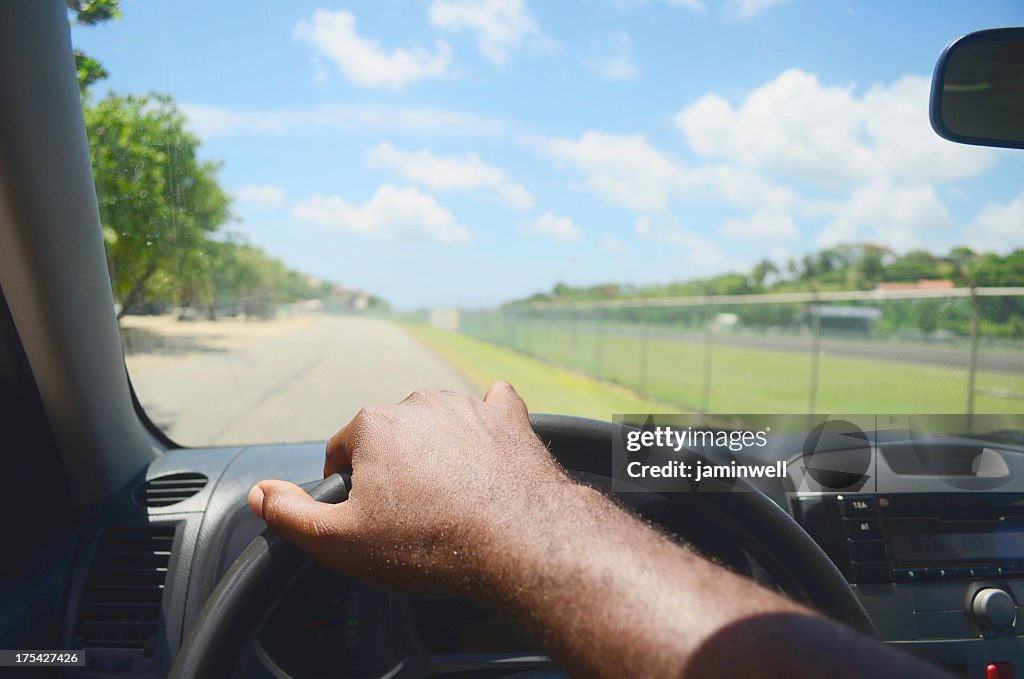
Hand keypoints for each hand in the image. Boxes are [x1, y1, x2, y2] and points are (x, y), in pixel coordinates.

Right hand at [247, 382, 572, 592]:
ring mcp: (466, 406)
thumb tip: (261, 494)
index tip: (369, 517)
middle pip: (390, 438)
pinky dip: (488, 424)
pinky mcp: (508, 418)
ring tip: (451, 499)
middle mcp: (417, 403)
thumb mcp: (340, 542)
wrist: (518, 540)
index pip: (342, 452)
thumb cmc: (429, 542)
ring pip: (437, 427)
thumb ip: (290, 515)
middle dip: (394, 470)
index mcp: (372, 425)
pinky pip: (493, 406)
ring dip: (437, 453)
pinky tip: (488, 449)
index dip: (350, 489)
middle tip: (410, 515)